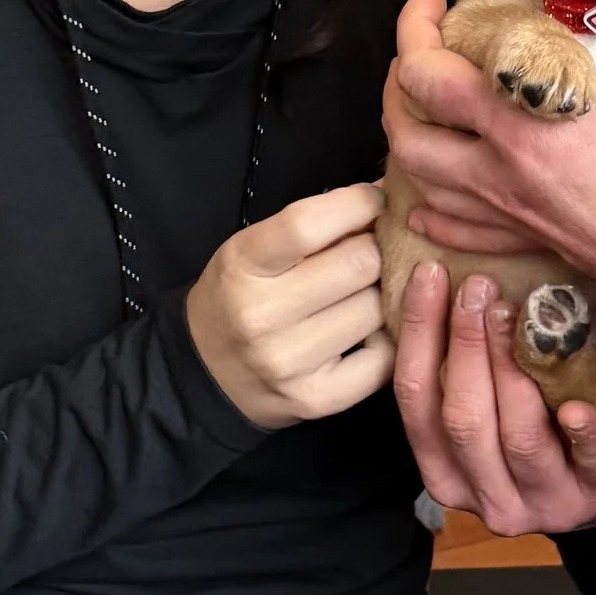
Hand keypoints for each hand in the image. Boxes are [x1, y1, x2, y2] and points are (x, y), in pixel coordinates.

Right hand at [187, 183, 390, 427]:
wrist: (208, 374)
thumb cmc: (240, 296)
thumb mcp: (254, 248)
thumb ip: (312, 224)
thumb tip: (385, 195)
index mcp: (242, 265)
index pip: (308, 223)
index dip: (358, 203)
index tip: (376, 201)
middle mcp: (262, 315)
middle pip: (359, 264)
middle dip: (376, 250)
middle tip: (372, 253)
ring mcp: (289, 362)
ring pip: (377, 308)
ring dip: (382, 295)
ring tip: (365, 294)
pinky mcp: (316, 399)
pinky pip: (385, 357)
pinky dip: (387, 339)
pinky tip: (369, 332)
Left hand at [389, 0, 595, 359]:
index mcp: (523, 130)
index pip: (428, 76)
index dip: (414, 28)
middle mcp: (500, 177)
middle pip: (405, 137)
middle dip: (397, 90)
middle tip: (420, 57)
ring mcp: (513, 217)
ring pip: (423, 187)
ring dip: (412, 145)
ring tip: (428, 115)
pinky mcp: (534, 244)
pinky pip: (461, 231)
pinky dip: (435, 209)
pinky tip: (431, 201)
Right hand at [392, 258, 595, 533]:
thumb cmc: (541, 438)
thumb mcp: (491, 414)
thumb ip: (464, 375)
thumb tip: (447, 286)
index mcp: (446, 474)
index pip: (417, 402)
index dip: (419, 335)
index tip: (430, 274)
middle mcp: (488, 497)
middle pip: (463, 420)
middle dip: (467, 347)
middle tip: (478, 286)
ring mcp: (546, 502)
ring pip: (519, 437)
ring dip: (513, 371)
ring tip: (516, 313)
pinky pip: (590, 459)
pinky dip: (583, 431)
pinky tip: (576, 405)